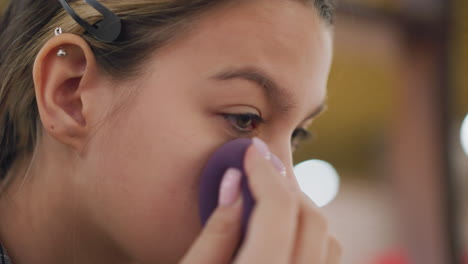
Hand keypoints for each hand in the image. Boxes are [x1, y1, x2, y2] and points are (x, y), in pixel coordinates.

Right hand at [180, 138, 341, 263]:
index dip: (264, 174)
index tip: (251, 151)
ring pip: (329, 239)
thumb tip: (235, 182)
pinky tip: (281, 229)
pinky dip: (310, 234)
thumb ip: (215, 233)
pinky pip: (327, 258)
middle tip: (259, 167)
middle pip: (312, 219)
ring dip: (301, 209)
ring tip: (268, 197)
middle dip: (285, 186)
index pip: (278, 212)